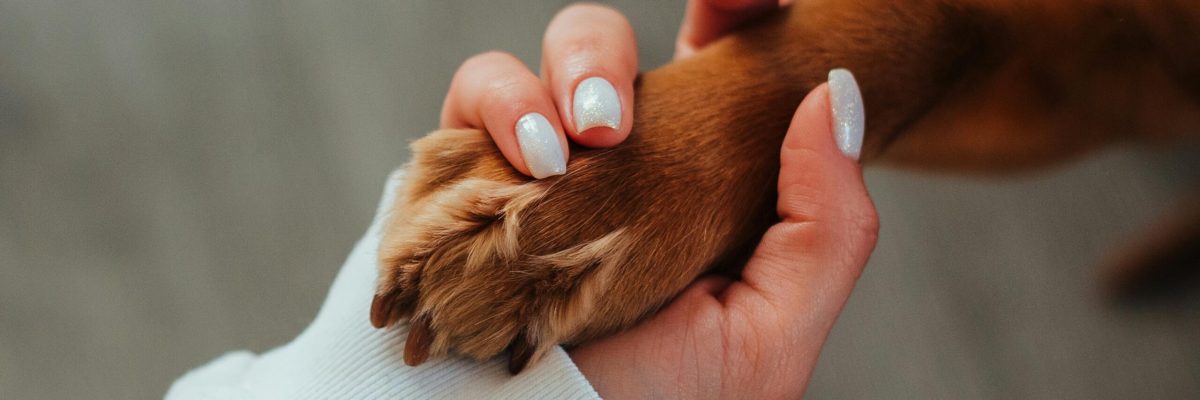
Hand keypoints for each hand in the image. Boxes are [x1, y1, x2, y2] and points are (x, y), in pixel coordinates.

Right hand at [448, 2, 877, 397]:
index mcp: (698, 176)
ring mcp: (544, 158)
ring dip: (566, 74)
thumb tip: (834, 91)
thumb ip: (825, 225)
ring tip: (576, 146)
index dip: (733, 11)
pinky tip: (529, 164)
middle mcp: (618, 157)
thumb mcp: (768, 336)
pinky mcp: (471, 168)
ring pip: (554, 54)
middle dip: (618, 50)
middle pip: (624, 46)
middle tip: (624, 120)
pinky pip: (478, 93)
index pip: (719, 62)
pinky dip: (500, 107)